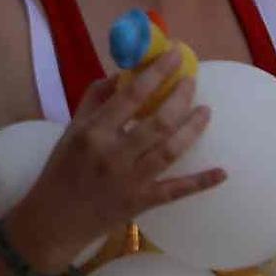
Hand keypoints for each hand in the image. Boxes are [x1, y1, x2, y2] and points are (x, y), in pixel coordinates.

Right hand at [3, 48, 218, 273]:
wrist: (53, 221)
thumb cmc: (60, 171)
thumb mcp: (69, 131)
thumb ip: (94, 100)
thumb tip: (123, 75)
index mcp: (92, 133)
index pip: (131, 97)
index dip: (158, 73)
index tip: (176, 54)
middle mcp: (113, 155)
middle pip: (159, 121)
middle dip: (181, 97)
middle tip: (191, 82)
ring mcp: (130, 180)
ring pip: (171, 150)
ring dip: (193, 128)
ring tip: (205, 111)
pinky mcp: (141, 202)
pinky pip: (176, 190)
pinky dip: (200, 182)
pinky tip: (222, 172)